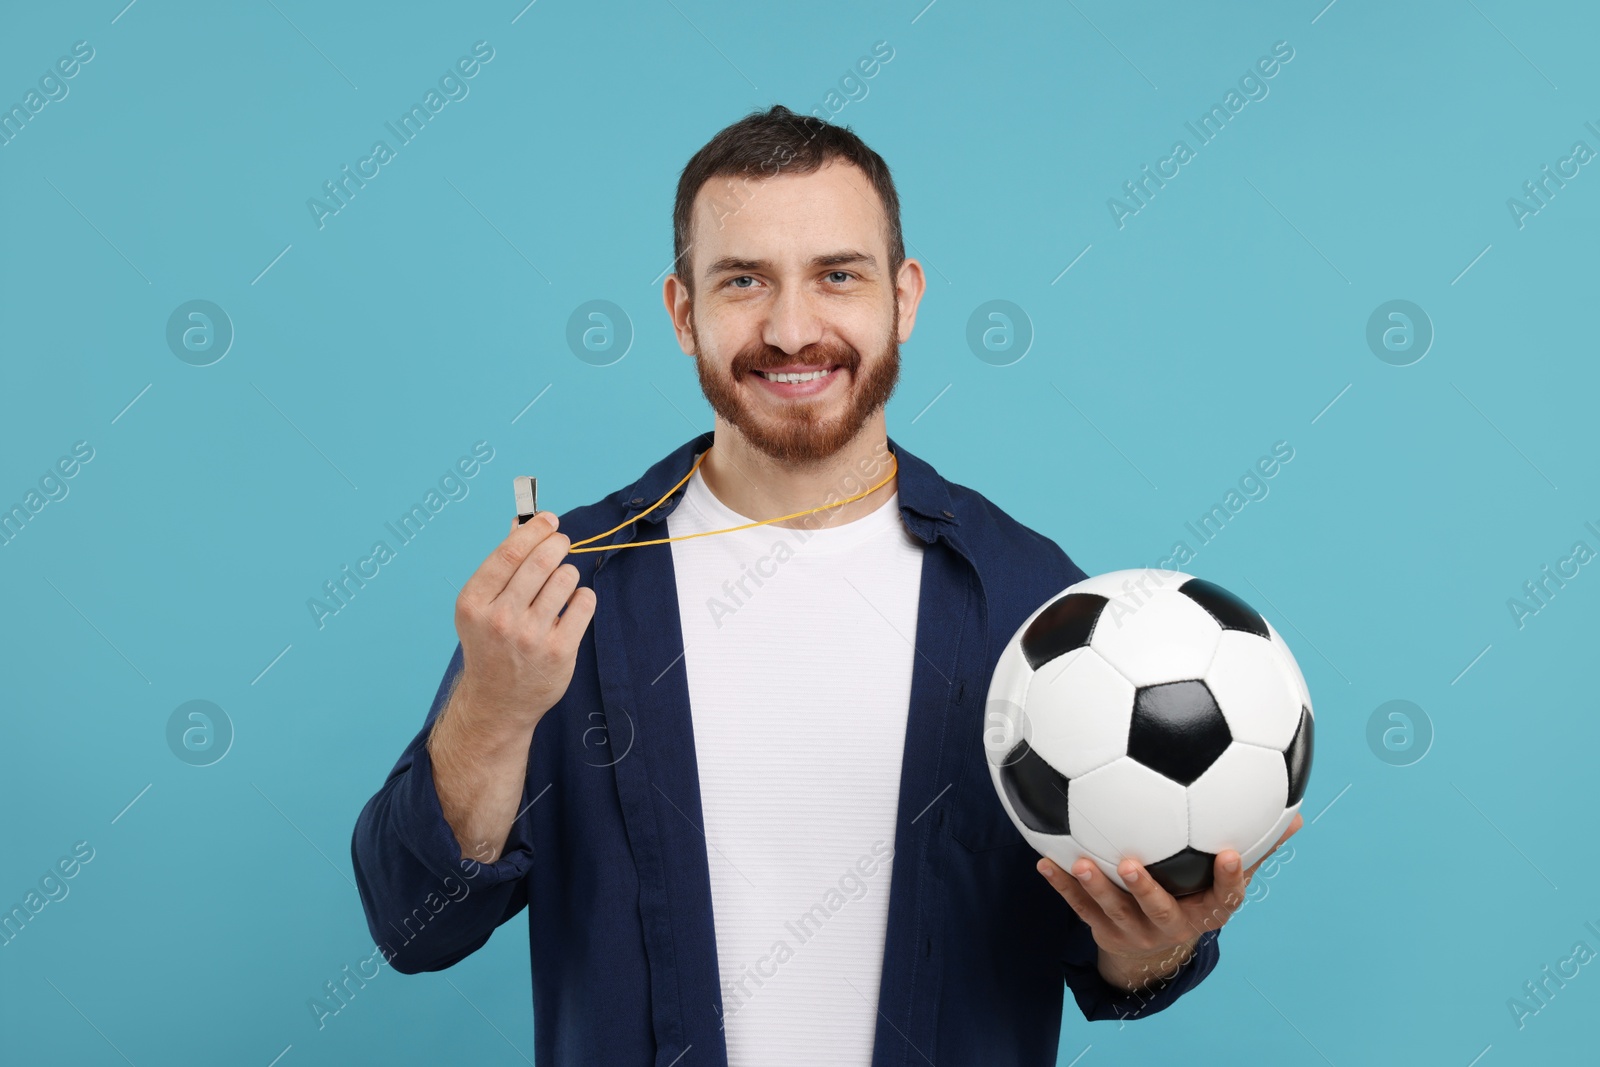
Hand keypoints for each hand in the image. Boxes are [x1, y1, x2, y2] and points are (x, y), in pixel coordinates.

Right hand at [430, 511, 596, 863]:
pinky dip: (582, 598)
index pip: (509, 552)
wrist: (498, 702)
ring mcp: (530, 637)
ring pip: (566, 579)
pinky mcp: (559, 651)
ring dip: (568, 574)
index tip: (550, 520)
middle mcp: (500, 619)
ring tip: (561, 584)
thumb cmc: (491, 645)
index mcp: (474, 603)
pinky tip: (572, 605)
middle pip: (541, 561)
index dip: (534, 529)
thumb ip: (502, 565)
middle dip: (557, 544)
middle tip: (562, 542)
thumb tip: (522, 522)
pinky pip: (584, 603)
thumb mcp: (482, 606)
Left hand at [1036, 812, 1303, 991]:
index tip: (1230, 853)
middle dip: (1144, 889)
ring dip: (1094, 886)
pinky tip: (1044, 861)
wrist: (1156, 947)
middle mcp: (1170, 922)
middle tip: (1130, 864)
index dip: (1230, 879)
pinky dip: (1061, 885)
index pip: (1224, 897)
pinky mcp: (1102, 927)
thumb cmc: (1196, 893)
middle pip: (1158, 909)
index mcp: (1205, 909)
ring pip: (1112, 910)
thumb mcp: (1228, 879)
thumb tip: (1297, 814)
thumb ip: (1257, 846)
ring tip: (1081, 863)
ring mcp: (1134, 928)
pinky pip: (1079, 907)